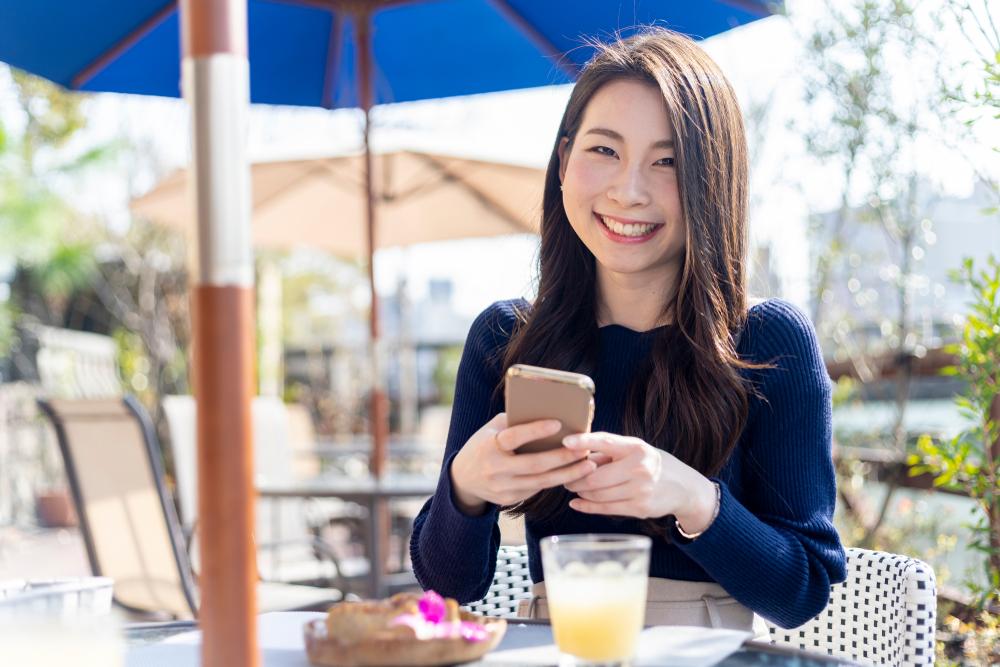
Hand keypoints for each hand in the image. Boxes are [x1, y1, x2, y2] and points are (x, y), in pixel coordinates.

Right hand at [449, 413, 596, 514]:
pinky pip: (537, 489)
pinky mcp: (509, 500)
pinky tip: (573, 473)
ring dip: (568, 474)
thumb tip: (547, 412)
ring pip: (541, 482)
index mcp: (489, 446)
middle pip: (534, 465)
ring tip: (589, 465)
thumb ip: (514, 422)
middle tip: (585, 449)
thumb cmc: (484, 445)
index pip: (514, 437)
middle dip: (563, 458)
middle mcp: (495, 469)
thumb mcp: (491, 430)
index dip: (535, 430)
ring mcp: (502, 488)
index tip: (558, 423)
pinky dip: (556, 480)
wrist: (463, 479)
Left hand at [562, 432, 716, 530]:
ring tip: (575, 487)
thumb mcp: (635, 450)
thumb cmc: (651, 464)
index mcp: (637, 448)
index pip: (606, 442)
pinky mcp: (640, 508)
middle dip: (576, 478)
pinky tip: (577, 503)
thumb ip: (608, 452)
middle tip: (566, 477)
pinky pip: (606, 509)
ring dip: (581, 492)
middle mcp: (640, 468)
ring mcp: (640, 490)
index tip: (566, 441)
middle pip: (595, 477)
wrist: (683, 488)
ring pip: (598, 495)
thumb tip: (576, 454)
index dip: (584, 441)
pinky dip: (587, 506)